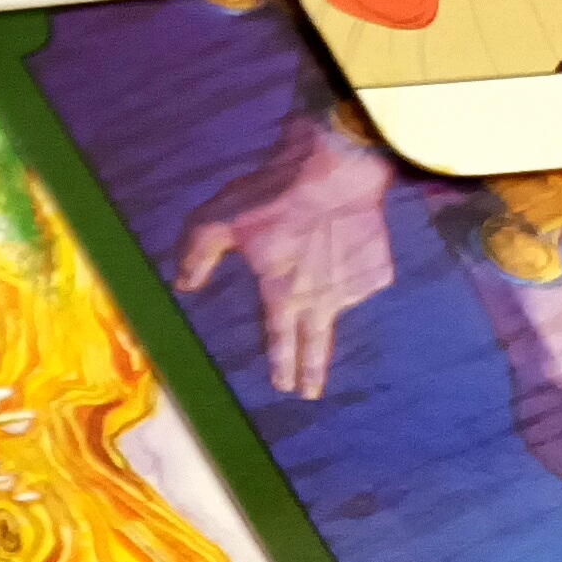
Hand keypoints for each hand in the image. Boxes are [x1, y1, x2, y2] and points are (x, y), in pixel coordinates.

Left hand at [176, 103, 401, 397]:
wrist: (337, 167)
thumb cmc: (274, 195)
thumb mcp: (217, 222)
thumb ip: (195, 257)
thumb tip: (183, 286)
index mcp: (283, 295)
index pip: (280, 340)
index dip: (282, 364)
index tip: (284, 386)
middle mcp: (322, 299)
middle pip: (316, 343)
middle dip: (312, 370)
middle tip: (310, 393)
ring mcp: (355, 286)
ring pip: (337, 298)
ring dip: (329, 288)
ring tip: (317, 251)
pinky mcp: (379, 268)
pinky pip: (360, 276)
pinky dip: (349, 266)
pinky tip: (339, 242)